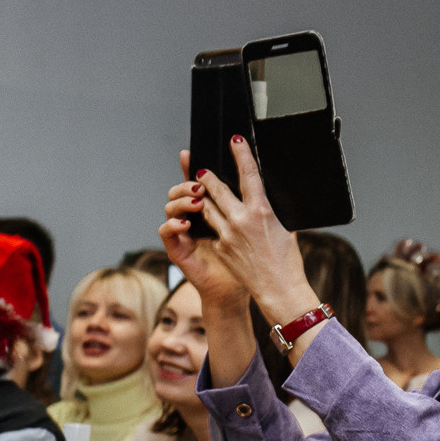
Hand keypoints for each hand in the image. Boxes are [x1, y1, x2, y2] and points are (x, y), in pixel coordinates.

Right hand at [161, 149, 248, 310]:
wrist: (256, 288)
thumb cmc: (260, 259)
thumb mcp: (261, 228)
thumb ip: (259, 208)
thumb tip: (274, 183)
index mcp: (218, 210)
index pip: (205, 184)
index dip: (196, 167)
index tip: (194, 152)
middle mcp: (198, 217)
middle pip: (185, 189)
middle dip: (190, 180)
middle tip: (202, 177)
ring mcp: (185, 232)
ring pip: (171, 205)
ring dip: (182, 199)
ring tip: (198, 200)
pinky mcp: (178, 249)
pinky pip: (165, 231)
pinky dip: (173, 225)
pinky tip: (185, 223)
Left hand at [174, 141, 311, 320]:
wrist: (278, 288)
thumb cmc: (287, 260)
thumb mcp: (285, 228)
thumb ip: (271, 211)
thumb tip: (264, 197)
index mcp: (261, 211)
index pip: (248, 174)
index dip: (241, 154)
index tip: (234, 140)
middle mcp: (240, 219)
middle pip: (216, 188)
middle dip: (207, 176)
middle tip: (201, 170)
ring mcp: (227, 234)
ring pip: (207, 207)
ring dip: (204, 198)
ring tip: (201, 192)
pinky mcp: (220, 247)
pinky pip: (213, 228)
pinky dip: (213, 222)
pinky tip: (214, 221)